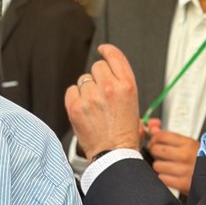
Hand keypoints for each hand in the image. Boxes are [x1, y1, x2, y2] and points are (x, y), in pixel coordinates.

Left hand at [65, 44, 142, 162]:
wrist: (113, 155)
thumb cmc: (124, 134)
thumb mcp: (133, 104)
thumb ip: (121, 83)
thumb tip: (108, 69)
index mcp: (127, 85)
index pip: (114, 56)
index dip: (107, 50)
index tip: (102, 50)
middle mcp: (109, 88)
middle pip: (97, 67)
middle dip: (98, 77)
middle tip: (101, 94)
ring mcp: (91, 97)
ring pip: (83, 80)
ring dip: (86, 90)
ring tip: (94, 107)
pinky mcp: (76, 106)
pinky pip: (71, 91)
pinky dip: (75, 98)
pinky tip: (84, 110)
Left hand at [146, 124, 198, 194]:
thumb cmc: (203, 160)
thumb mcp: (189, 144)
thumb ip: (169, 136)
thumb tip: (153, 127)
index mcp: (188, 143)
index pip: (161, 136)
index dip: (154, 138)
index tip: (155, 141)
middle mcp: (185, 155)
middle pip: (156, 149)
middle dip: (156, 152)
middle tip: (161, 155)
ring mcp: (183, 170)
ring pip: (157, 165)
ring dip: (160, 167)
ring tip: (168, 167)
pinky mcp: (182, 184)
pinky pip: (162, 179)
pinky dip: (164, 178)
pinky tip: (171, 176)